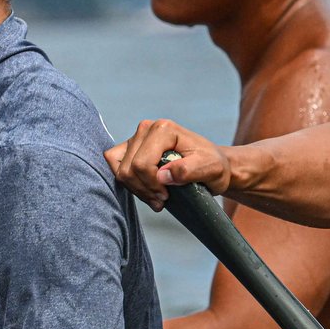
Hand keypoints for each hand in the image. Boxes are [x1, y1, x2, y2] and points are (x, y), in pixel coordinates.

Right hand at [105, 118, 232, 207]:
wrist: (212, 164)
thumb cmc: (214, 165)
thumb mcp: (210, 169)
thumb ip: (187, 170)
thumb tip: (162, 175)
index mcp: (163, 129)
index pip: (142, 163)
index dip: (152, 185)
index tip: (167, 196)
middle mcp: (147, 128)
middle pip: (128, 168)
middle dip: (144, 189)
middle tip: (162, 200)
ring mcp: (137, 138)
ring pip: (120, 170)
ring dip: (136, 189)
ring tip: (156, 198)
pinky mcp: (131, 148)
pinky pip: (115, 166)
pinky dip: (129, 183)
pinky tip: (147, 191)